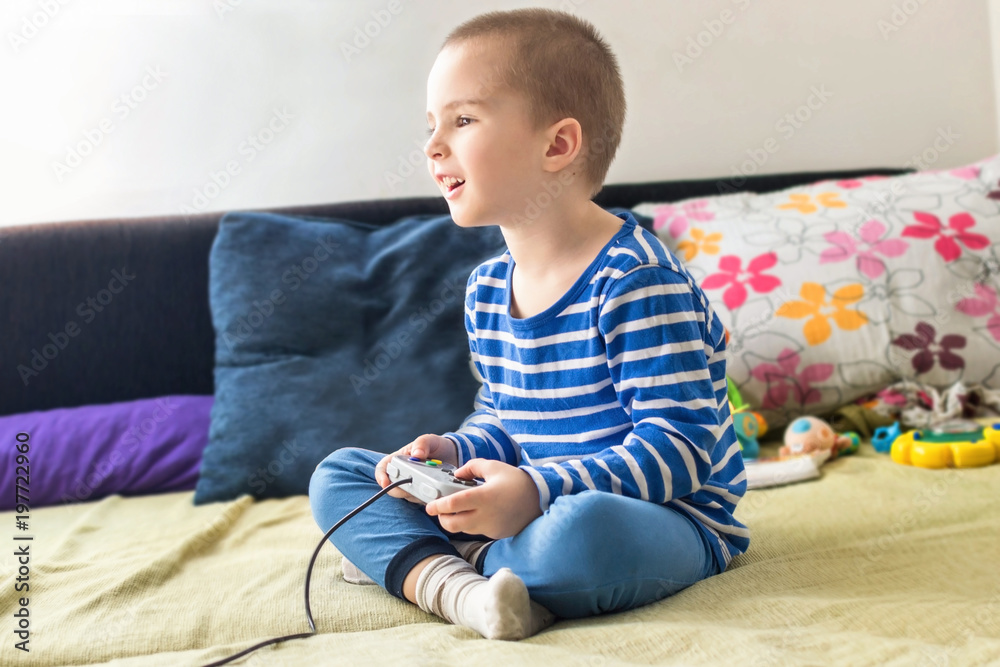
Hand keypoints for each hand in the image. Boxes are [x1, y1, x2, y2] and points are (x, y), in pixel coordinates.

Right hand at [375, 434, 458, 502]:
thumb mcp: (430, 439)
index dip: (381, 477)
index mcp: (400, 459)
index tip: (385, 483)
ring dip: (416, 493)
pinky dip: (427, 497)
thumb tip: (416, 455)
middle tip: (414, 486)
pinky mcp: (423, 493)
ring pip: (407, 495)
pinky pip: (421, 499)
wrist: (452, 455)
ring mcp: (413, 485)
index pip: (383, 468)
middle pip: (393, 487)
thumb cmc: (436, 445)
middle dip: (400, 489)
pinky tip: (436, 490)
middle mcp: (403, 474)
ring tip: (431, 485)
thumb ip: (422, 443)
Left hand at [424, 459, 542, 539]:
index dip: (438, 506)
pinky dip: (470, 524)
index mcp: (483, 497)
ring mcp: (490, 527)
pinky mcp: (495, 534)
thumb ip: (471, 467)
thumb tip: (457, 475)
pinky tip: (476, 513)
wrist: (540, 499)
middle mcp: (485, 515)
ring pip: (463, 529)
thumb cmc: (516, 481)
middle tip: (440, 510)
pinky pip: (476, 531)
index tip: (429, 506)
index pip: (453, 504)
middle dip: (442, 518)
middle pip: (453, 524)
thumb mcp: (494, 466)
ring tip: (457, 510)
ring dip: (455, 521)